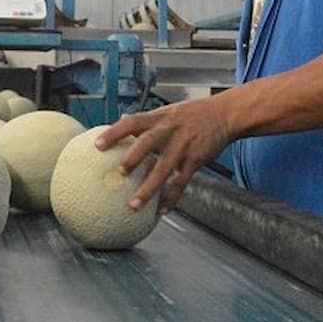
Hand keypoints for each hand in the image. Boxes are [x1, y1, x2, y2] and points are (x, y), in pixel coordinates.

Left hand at [96, 96, 233, 212]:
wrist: (225, 114)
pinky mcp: (196, 159)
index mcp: (159, 118)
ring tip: (134, 204)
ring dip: (148, 188)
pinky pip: (181, 182)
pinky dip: (172, 197)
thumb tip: (119, 122)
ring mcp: (183, 146)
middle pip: (148, 142)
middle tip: (118, 172)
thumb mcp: (168, 111)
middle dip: (132, 157)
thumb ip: (146, 120)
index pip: (132, 122)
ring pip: (163, 168)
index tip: (97, 145)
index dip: (114, 133)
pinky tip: (162, 211)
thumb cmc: (193, 113)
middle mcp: (169, 130)